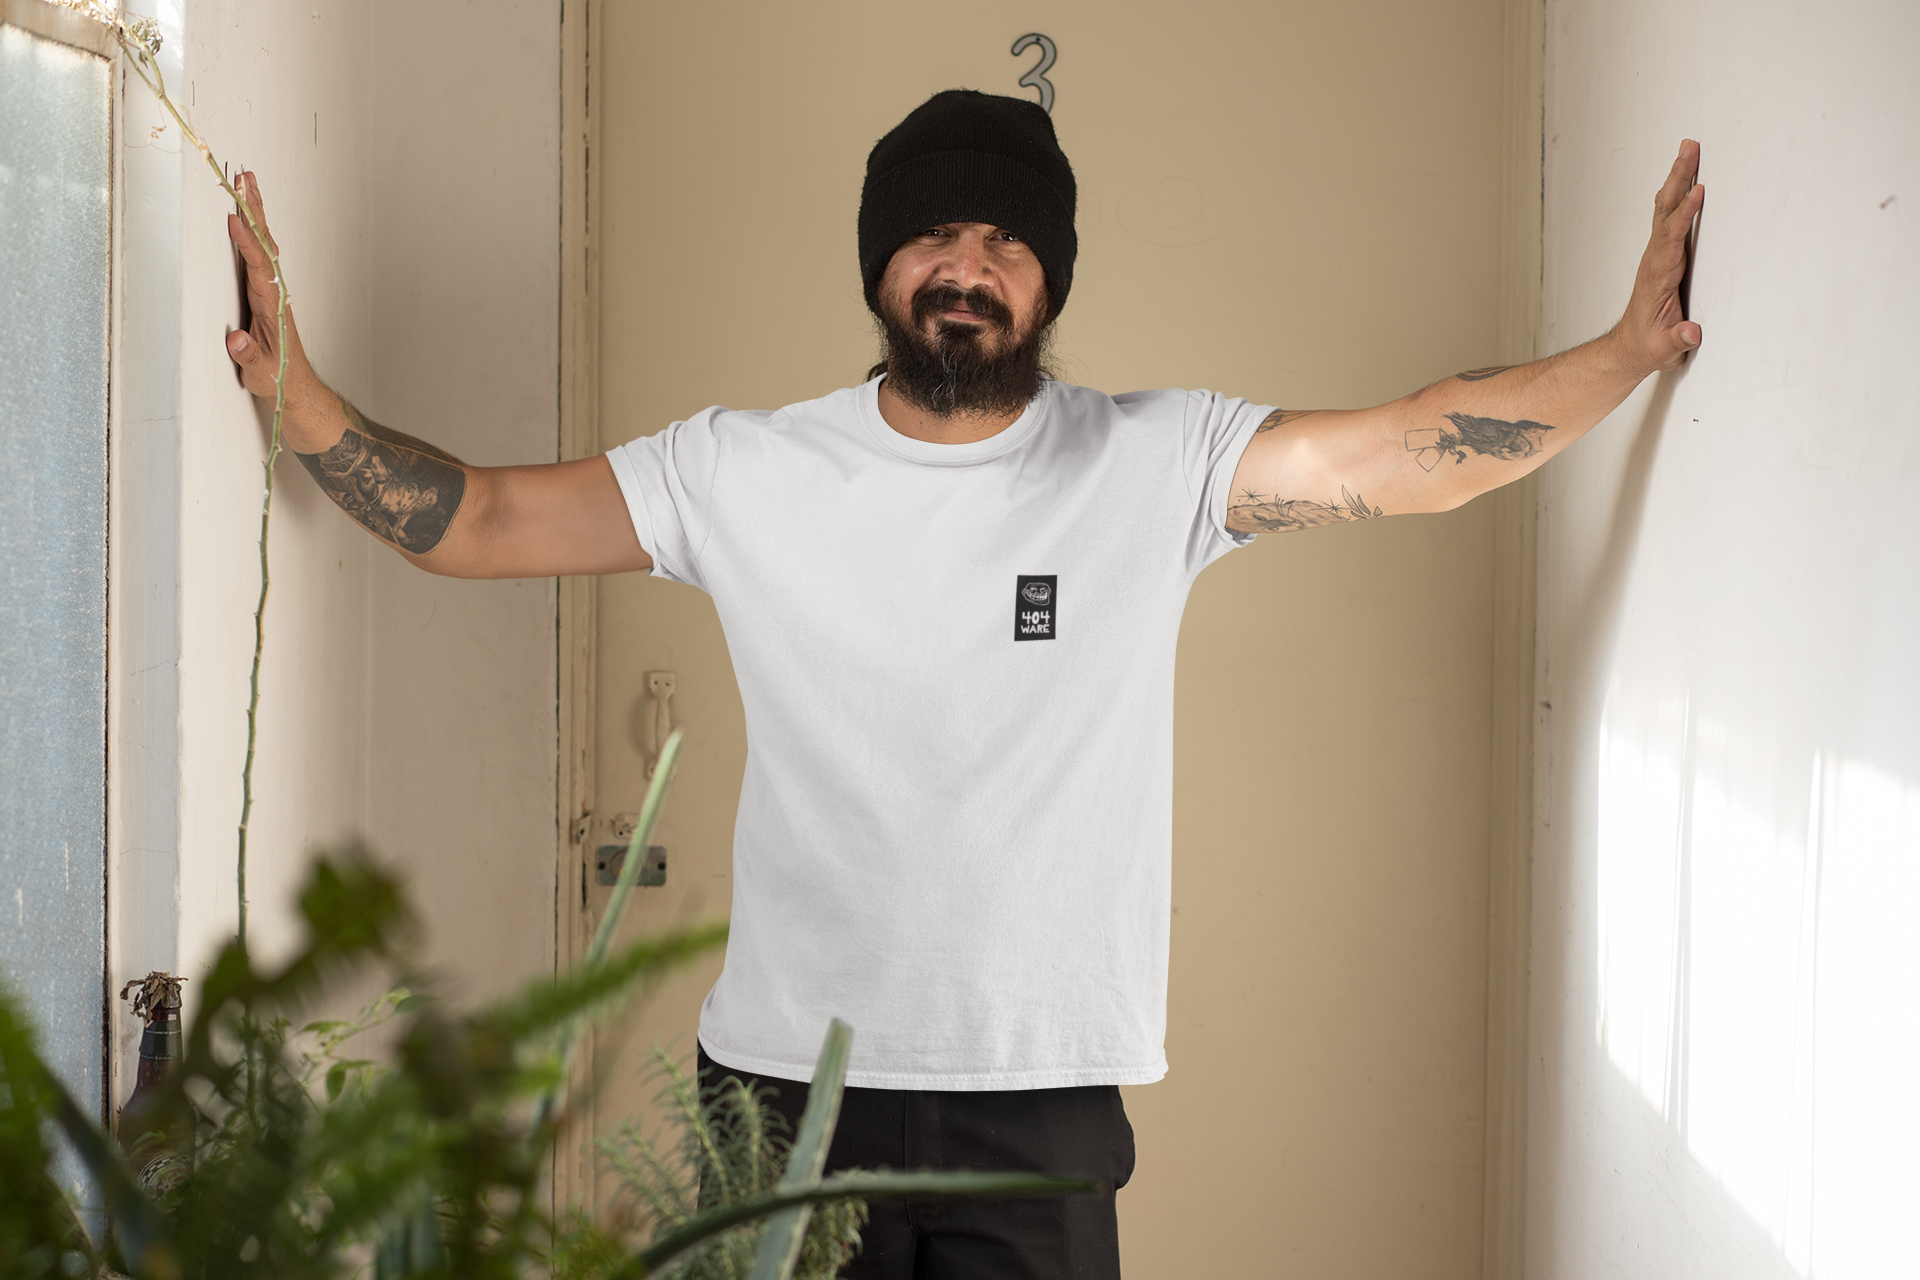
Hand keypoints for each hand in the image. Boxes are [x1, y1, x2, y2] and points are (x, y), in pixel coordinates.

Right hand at [223, 171, 316, 402]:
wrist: (295, 387)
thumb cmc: (278, 378)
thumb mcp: (260, 372)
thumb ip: (247, 355)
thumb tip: (236, 339)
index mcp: (272, 305)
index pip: (258, 267)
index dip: (246, 243)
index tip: (235, 219)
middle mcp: (274, 292)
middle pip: (264, 243)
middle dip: (253, 210)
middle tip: (245, 178)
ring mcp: (271, 290)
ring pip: (263, 244)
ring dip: (255, 213)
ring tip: (247, 182)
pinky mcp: (266, 292)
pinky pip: (259, 253)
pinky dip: (252, 230)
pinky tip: (246, 216)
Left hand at [1615, 139, 1705, 374]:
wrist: (1630, 346)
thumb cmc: (1649, 345)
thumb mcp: (1664, 349)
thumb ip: (1677, 339)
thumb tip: (1691, 332)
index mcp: (1658, 276)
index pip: (1673, 238)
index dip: (1685, 215)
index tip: (1699, 191)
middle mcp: (1655, 258)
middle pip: (1666, 211)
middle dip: (1679, 179)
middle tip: (1689, 148)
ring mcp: (1656, 254)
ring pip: (1666, 209)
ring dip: (1677, 178)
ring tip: (1688, 148)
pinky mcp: (1662, 254)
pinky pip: (1669, 216)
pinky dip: (1677, 193)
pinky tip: (1684, 177)